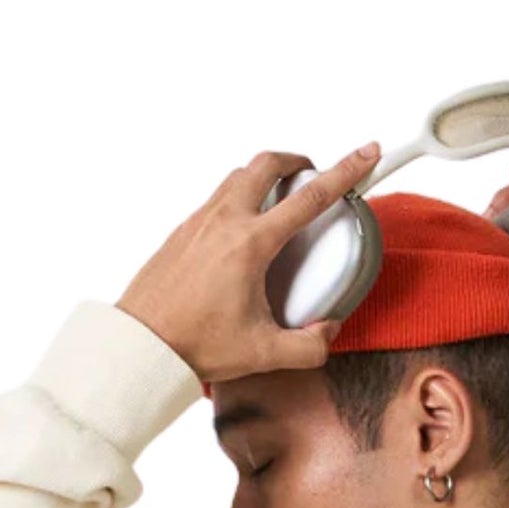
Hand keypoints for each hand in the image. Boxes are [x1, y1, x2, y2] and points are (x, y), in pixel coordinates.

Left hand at [117, 143, 382, 383]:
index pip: (309, 197)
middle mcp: (224, 221)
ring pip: (237, 176)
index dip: (345, 171)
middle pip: (266, 163)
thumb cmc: (194, 344)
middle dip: (295, 159)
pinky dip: (237, 199)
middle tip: (311, 171)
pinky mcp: (182, 232)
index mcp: (251, 244)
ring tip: (278, 198)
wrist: (142, 344)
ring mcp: (199, 222)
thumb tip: (328, 331)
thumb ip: (308, 346)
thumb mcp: (263, 354)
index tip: (365, 153)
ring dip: (263, 176)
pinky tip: (242, 229)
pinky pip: (216, 199)